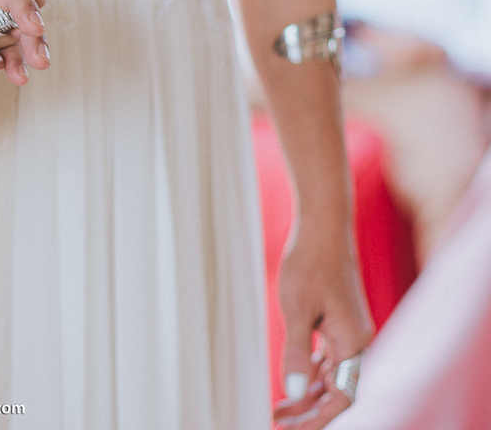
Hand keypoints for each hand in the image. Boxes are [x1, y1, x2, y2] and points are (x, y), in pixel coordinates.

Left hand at [273, 218, 373, 428]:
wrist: (322, 228)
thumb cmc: (310, 264)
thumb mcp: (297, 309)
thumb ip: (296, 353)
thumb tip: (293, 393)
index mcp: (354, 343)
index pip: (344, 397)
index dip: (319, 419)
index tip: (292, 429)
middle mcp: (358, 342)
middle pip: (339, 392)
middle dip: (311, 413)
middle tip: (280, 423)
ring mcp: (350, 333)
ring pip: (332, 377)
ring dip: (307, 396)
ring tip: (279, 411)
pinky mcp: (339, 323)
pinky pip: (328, 360)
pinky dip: (310, 374)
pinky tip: (293, 384)